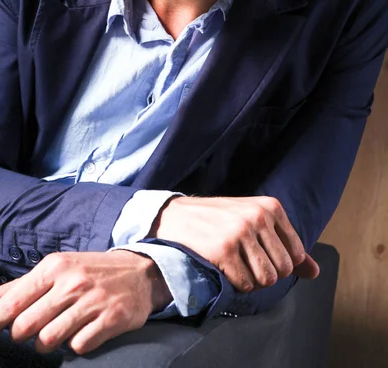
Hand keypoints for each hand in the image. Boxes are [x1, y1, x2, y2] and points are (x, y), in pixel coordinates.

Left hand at [0, 250, 171, 354]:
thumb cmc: (88, 272)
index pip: (13, 300)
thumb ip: (13, 290)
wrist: (140, 272)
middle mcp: (72, 282)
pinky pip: (79, 347)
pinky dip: (75, 346)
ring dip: (46, 344)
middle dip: (21, 335)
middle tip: (28, 333)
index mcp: (54, 267)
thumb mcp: (53, 271)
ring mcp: (93, 301)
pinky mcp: (112, 319)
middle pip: (26, 326)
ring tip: (53, 335)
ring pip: (49, 340)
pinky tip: (80, 334)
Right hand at [150, 196, 319, 291]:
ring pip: (267, 280)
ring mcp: (241, 232)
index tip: (259, 254)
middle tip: (245, 262)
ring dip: (252, 281)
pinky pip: (245, 284)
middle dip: (266, 274)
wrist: (176, 216)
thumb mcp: (256, 222)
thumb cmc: (220, 220)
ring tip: (236, 266)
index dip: (279, 262)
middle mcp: (258, 216)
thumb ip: (287, 246)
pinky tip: (224, 269)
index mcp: (271, 206)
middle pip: (284, 270)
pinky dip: (236, 284)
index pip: (297, 254)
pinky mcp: (224, 250)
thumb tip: (315, 273)